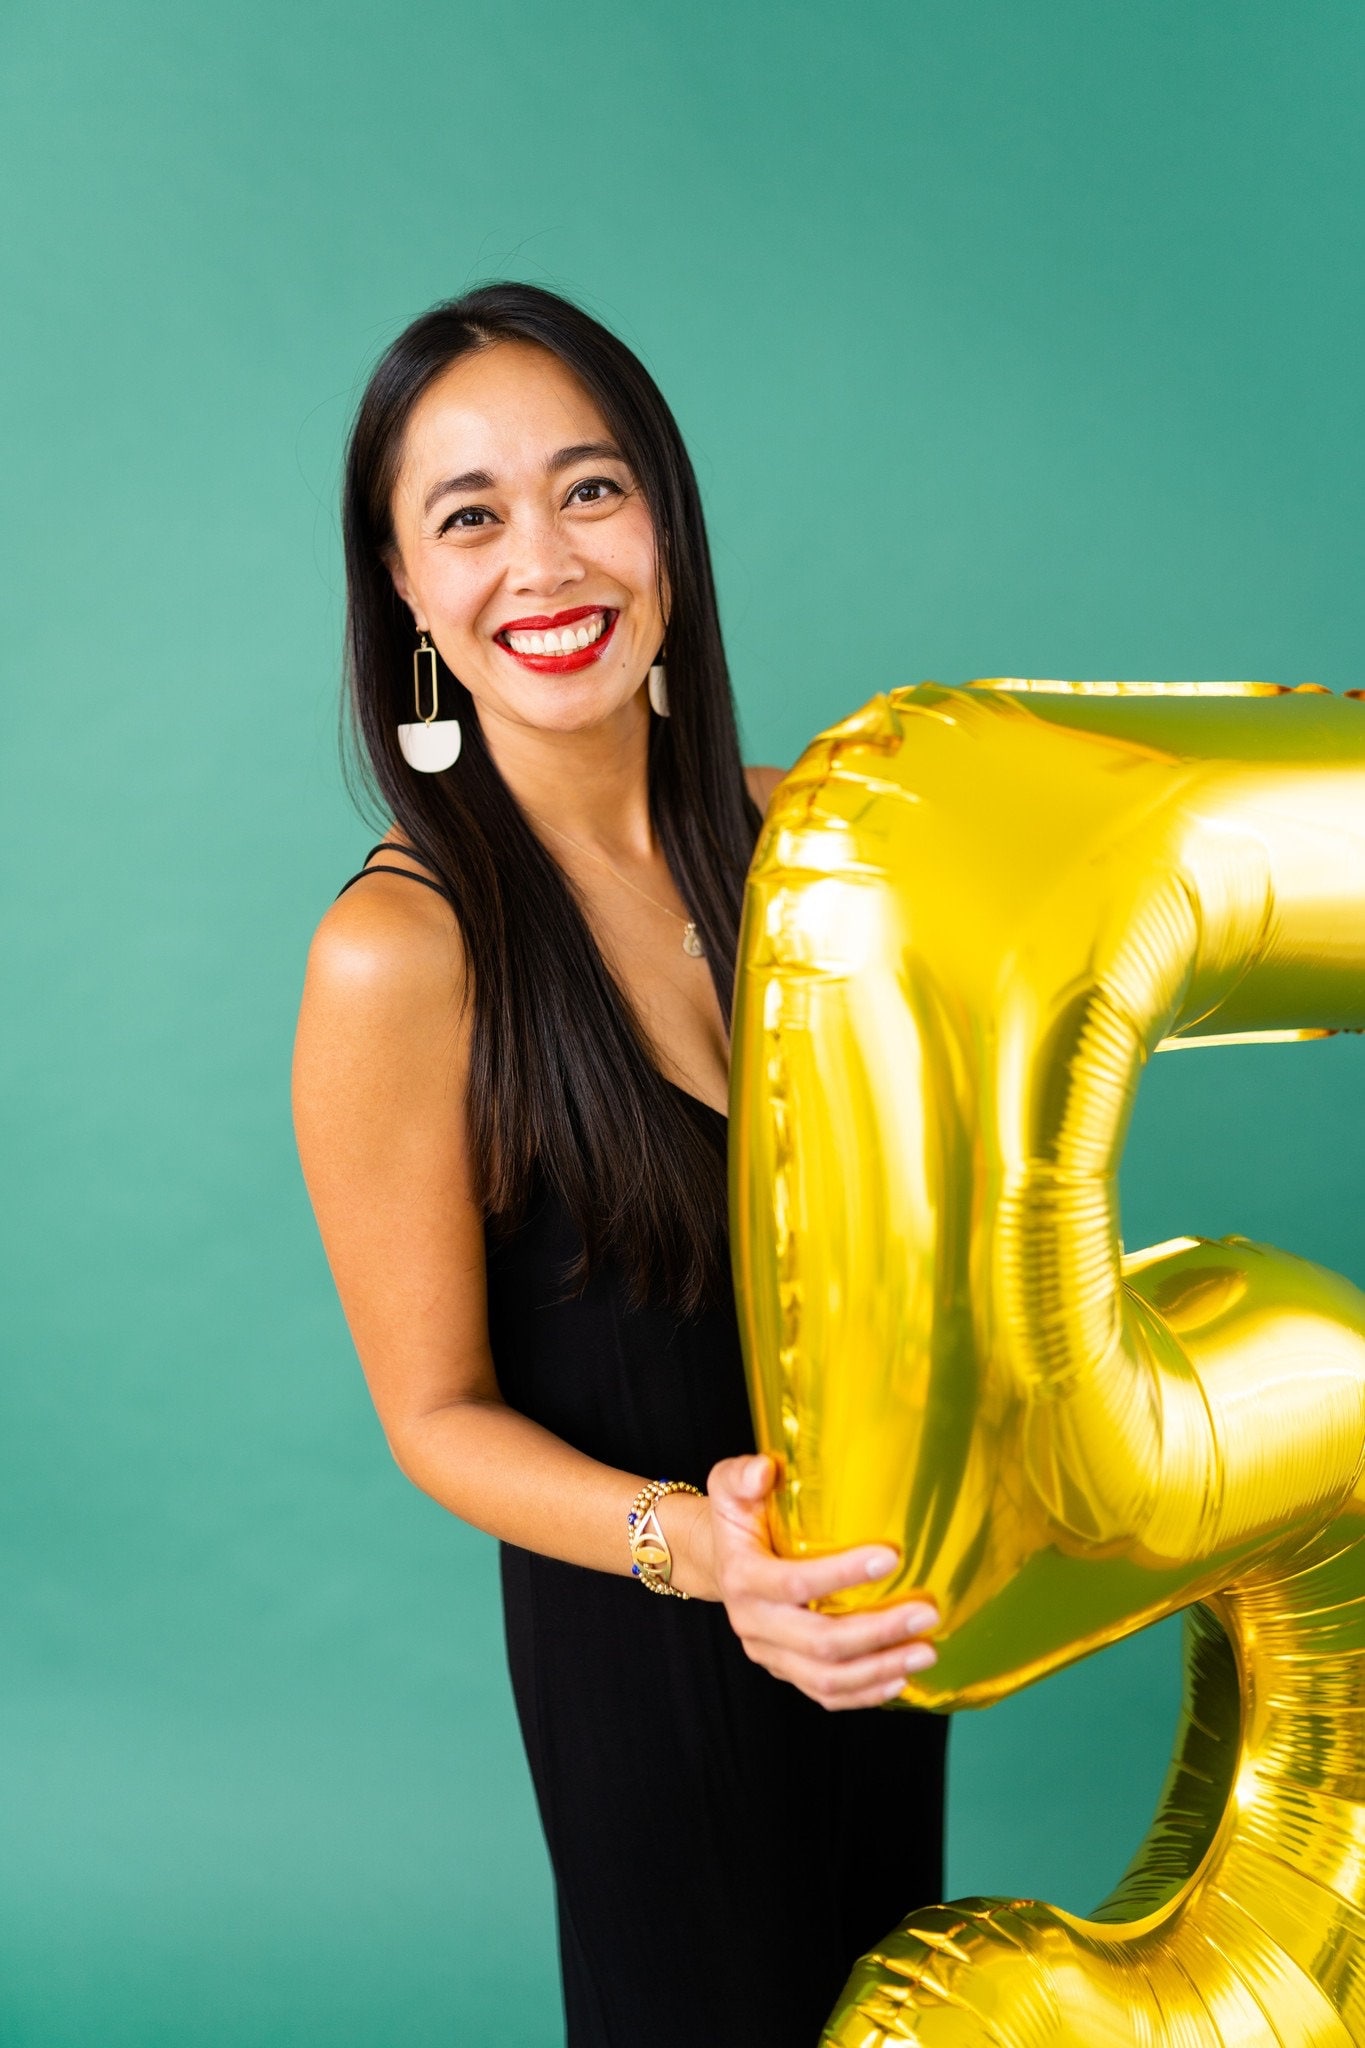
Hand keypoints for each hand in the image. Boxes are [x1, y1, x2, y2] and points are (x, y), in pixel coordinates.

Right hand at [703, 1452, 937, 1709]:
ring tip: (926, 1651)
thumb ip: (743, 1475)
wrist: (718, 1558)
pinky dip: (865, 1693)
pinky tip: (900, 1679)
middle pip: (819, 1642)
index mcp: (742, 1577)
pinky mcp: (785, 1670)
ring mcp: (769, 1653)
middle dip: (878, 1631)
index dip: (842, 1574)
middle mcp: (753, 1623)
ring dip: (881, 1669)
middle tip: (927, 1613)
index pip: (795, 1584)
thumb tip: (765, 1470)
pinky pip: (825, 1694)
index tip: (891, 1558)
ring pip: (826, 1678)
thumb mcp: (729, 1484)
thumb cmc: (738, 1516)